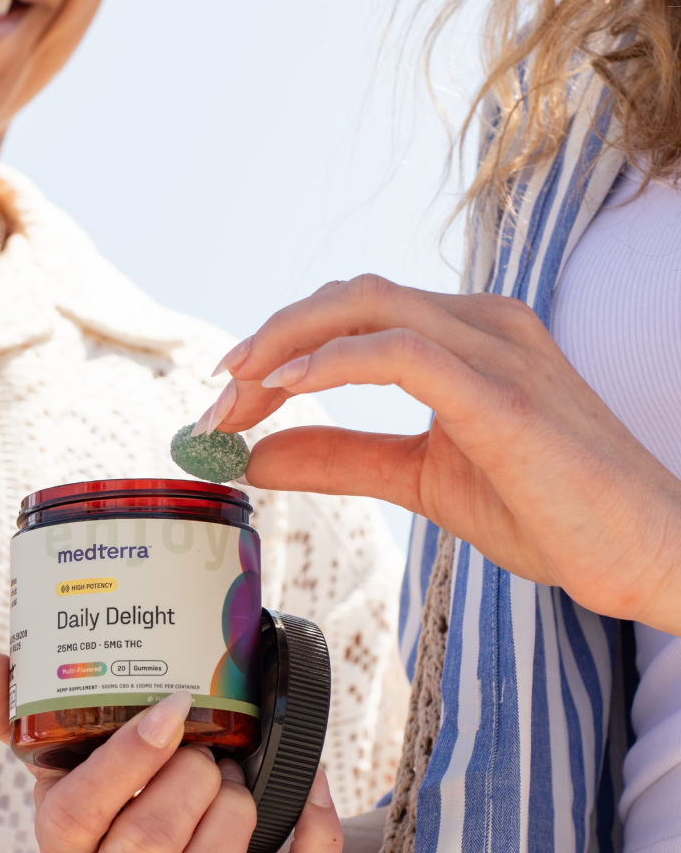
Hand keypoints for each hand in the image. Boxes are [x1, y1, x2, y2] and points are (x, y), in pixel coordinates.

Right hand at [0, 648, 343, 852]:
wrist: (181, 834)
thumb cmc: (115, 781)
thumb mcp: (62, 745)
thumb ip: (12, 705)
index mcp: (63, 839)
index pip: (81, 810)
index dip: (129, 759)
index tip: (171, 708)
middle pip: (151, 843)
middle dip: (190, 779)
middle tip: (205, 744)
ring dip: (235, 809)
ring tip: (233, 774)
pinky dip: (308, 842)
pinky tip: (309, 790)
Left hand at [199, 275, 680, 632]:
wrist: (644, 553)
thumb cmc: (550, 510)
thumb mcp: (420, 479)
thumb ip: (342, 458)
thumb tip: (256, 455)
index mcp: (465, 337)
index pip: (349, 316)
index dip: (277, 349)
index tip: (224, 403)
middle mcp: (480, 324)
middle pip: (345, 300)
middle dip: (267, 344)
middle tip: (214, 404)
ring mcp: (497, 349)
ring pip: (366, 307)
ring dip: (284, 348)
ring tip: (233, 400)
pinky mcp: (504, 394)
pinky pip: (404, 352)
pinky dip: (333, 362)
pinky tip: (286, 388)